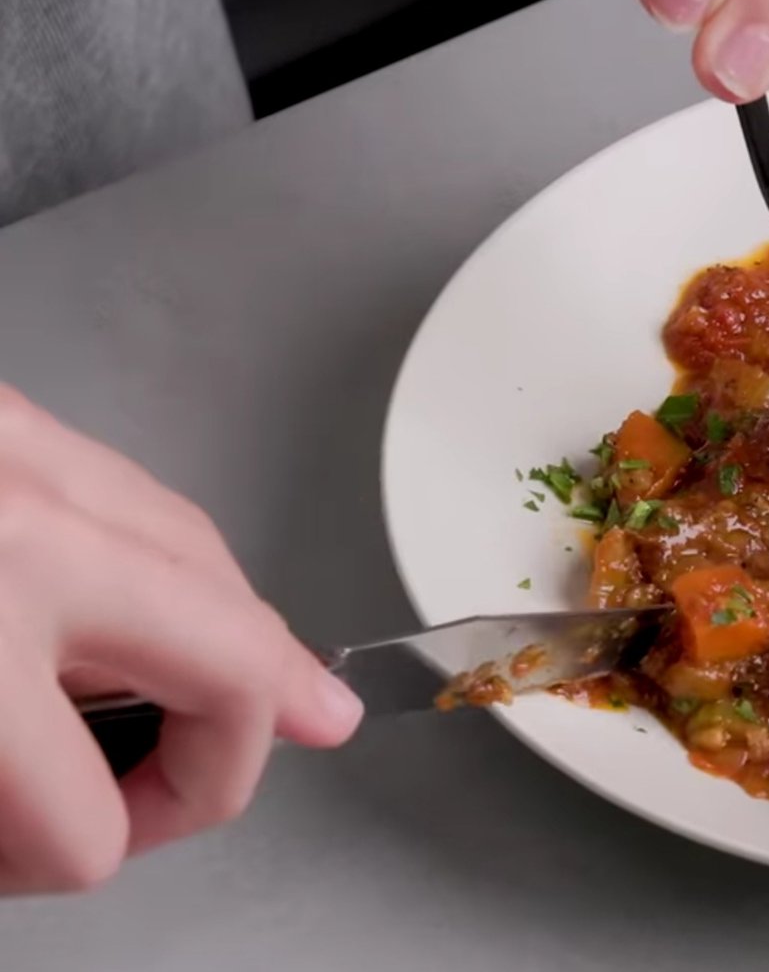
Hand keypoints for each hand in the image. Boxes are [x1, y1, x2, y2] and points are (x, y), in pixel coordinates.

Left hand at [0, 385, 361, 893]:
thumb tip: (56, 832)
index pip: (85, 824)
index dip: (72, 864)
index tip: (33, 860)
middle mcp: (26, 524)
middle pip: (240, 670)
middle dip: (218, 762)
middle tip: (170, 794)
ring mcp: (26, 448)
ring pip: (217, 566)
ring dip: (208, 653)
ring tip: (149, 706)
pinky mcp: (15, 410)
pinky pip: (142, 495)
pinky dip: (155, 566)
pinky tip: (117, 608)